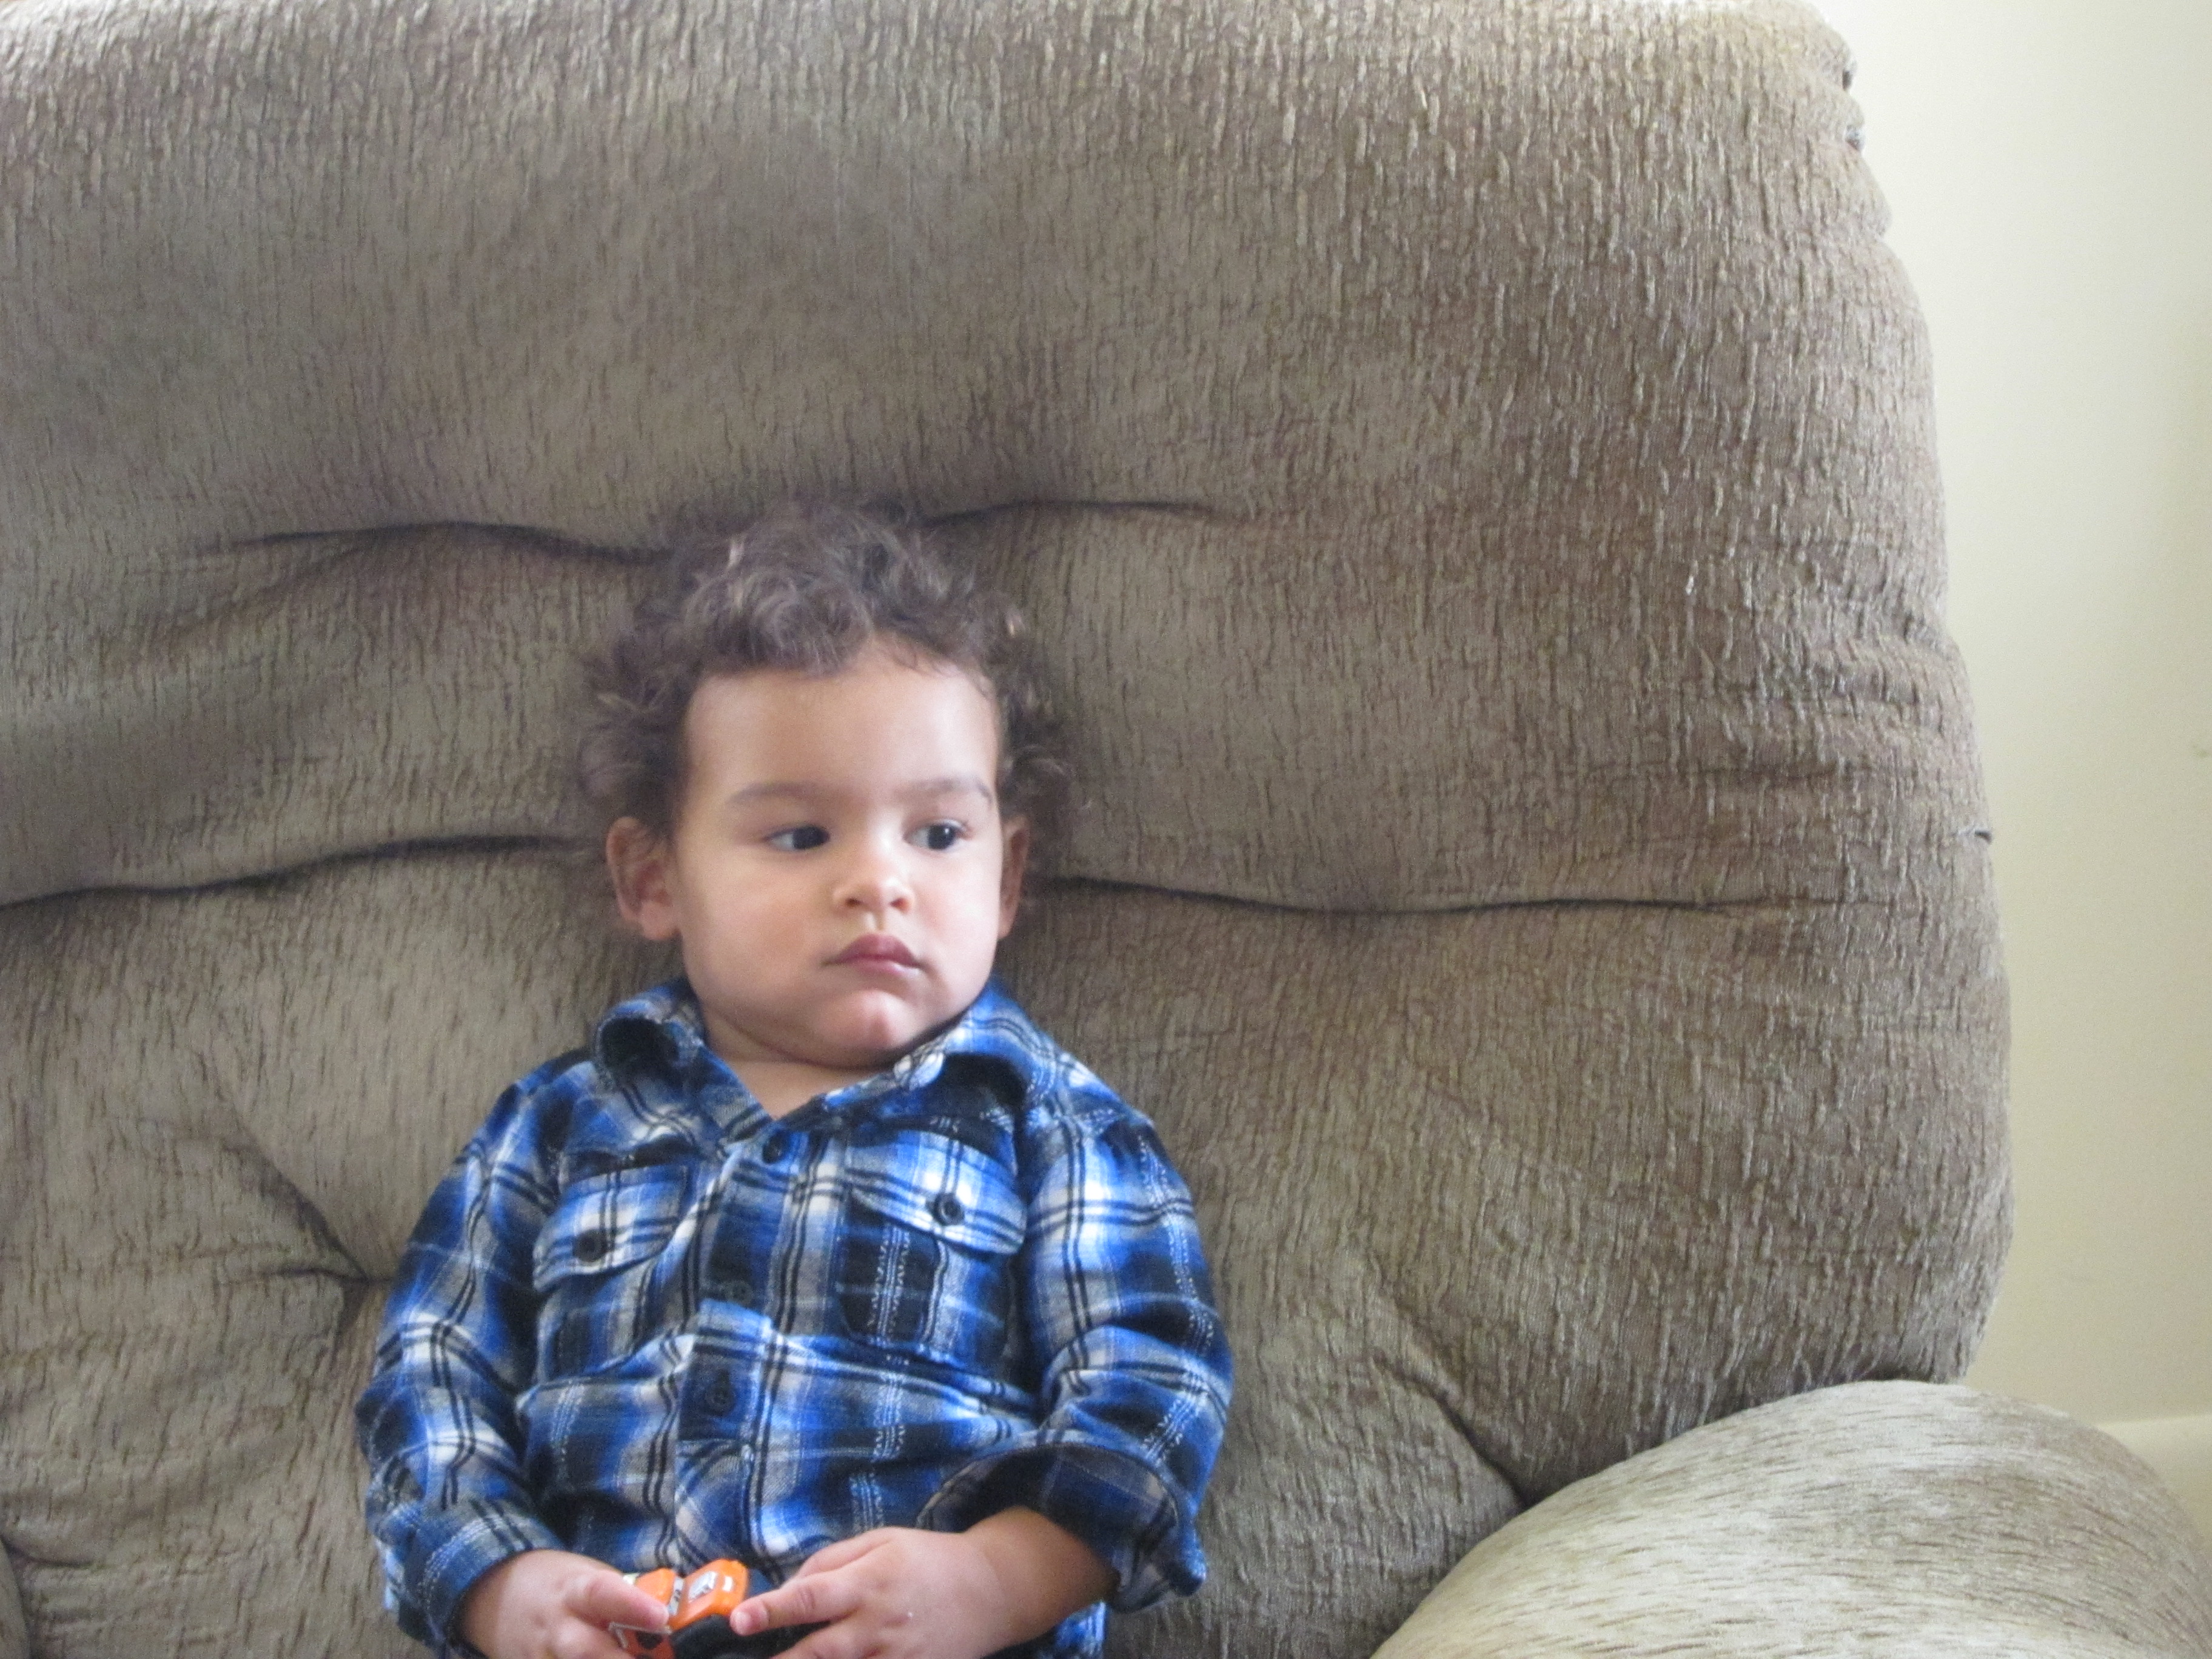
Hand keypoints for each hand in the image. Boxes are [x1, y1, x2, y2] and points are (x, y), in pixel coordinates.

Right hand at [458, 1549, 669, 1658]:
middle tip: (653, 1658)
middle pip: (586, 1651)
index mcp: (575, 1591)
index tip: (661, 1617)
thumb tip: (675, 1612)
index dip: (633, 1606)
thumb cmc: (559, 1585)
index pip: (604, 1594)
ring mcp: (539, 1657)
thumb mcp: (589, 1577)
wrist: (497, 1595)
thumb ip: (625, 1596)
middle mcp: (555, 1627)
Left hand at [731, 1509, 1112, 1658]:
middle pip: (818, 1652)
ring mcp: (895, 1658)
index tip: (739, 1620)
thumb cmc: (926, 1559)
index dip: (772, 1609)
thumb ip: (829, 1561)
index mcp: (868, 1582)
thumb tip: (786, 1589)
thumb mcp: (880, 1540)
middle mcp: (878, 1624)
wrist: (991, 1590)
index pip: (811, 1597)